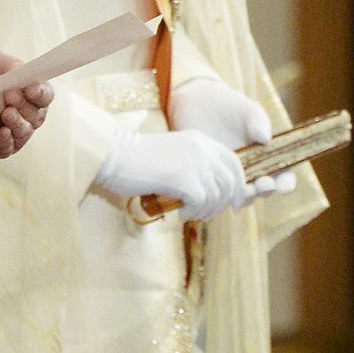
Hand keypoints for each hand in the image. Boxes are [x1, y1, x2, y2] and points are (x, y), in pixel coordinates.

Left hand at [0, 53, 53, 158]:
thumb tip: (23, 71)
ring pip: (24, 132)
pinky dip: (6, 141)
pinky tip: (1, 132)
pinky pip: (7, 148)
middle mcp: (26, 114)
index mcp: (29, 92)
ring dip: (17, 123)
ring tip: (5, 113)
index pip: (45, 95)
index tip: (32, 89)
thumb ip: (9, 64)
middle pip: (37, 115)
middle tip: (10, 96)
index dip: (41, 93)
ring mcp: (13, 131)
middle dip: (25, 106)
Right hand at [95, 128, 247, 220]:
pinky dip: (192, 213)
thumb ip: (196, 166)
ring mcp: (195, 163)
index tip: (235, 202)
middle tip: (209, 214)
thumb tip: (218, 194)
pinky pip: (201, 205)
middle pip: (231, 182)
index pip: (234, 163)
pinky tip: (179, 211)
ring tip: (190, 213)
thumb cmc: (139, 159)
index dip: (238, 185)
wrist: (115, 156)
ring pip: (218, 197)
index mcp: (200, 139)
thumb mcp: (175, 154)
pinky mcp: (186, 180)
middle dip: (225, 203)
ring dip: (206, 211)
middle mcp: (202, 148)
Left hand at [169, 78, 295, 201]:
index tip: (281, 184)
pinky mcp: (214, 176)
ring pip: (243, 196)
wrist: (200, 104)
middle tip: (261, 184)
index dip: (286, 183)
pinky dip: (221, 193)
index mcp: (270, 156)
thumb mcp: (246, 109)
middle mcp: (254, 170)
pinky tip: (219, 185)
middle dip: (266, 190)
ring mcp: (233, 175)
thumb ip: (257, 120)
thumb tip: (265, 138)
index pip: (284, 176)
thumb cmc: (229, 106)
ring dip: (245, 196)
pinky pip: (220, 192)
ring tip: (242, 186)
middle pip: (265, 190)